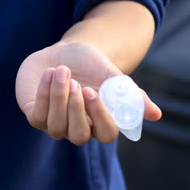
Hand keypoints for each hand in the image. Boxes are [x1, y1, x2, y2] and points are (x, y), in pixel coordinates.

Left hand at [15, 42, 160, 144]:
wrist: (63, 53)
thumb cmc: (89, 66)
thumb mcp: (110, 75)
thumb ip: (129, 94)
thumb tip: (155, 115)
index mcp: (99, 122)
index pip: (106, 134)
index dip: (100, 116)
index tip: (93, 91)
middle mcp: (76, 129)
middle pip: (78, 136)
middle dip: (76, 109)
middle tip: (76, 82)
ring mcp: (53, 125)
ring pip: (56, 125)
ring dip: (58, 96)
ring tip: (61, 71)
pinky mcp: (35, 116)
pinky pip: (37, 115)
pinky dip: (43, 93)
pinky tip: (49, 73)